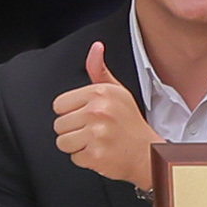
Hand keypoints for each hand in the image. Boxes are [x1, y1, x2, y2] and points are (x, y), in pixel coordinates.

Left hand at [53, 42, 157, 193]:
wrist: (148, 153)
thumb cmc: (130, 123)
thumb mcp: (117, 91)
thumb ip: (99, 70)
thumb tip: (96, 47)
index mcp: (100, 92)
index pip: (59, 105)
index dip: (71, 113)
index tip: (87, 116)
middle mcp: (98, 110)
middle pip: (58, 125)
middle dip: (74, 131)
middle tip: (94, 131)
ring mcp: (97, 133)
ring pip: (63, 142)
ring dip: (77, 146)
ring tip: (96, 142)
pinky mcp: (96, 154)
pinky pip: (74, 157)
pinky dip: (85, 159)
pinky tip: (100, 152)